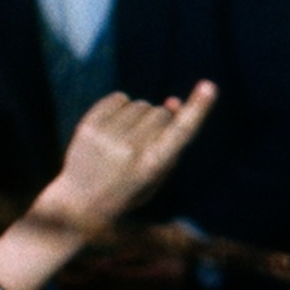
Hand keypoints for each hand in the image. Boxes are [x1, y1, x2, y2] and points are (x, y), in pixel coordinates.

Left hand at [0, 84, 218, 289]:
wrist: (80, 203)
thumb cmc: (129, 188)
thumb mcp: (157, 173)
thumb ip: (170, 140)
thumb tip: (173, 100)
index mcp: (152, 167)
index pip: (180, 133)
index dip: (197, 109)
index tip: (209, 86)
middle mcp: (129, 150)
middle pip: (161, 113)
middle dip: (161, 121)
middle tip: (146, 143)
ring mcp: (106, 137)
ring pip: (141, 105)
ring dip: (140, 116)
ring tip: (126, 139)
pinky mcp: (88, 126)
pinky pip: (119, 98)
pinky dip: (121, 108)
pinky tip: (114, 127)